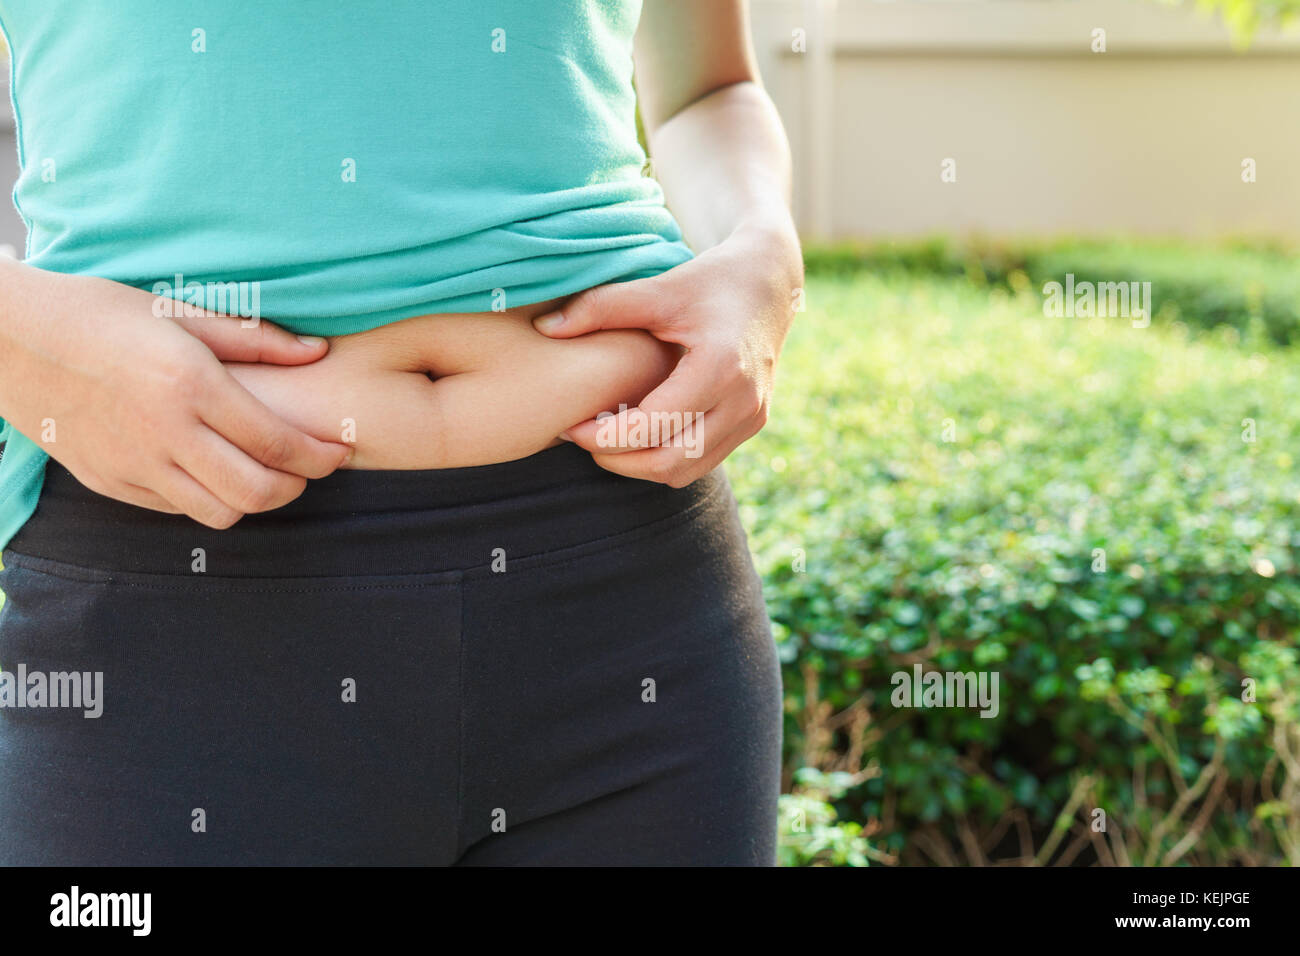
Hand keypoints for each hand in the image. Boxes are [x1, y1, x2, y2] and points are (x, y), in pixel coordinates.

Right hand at [0, 264, 350, 527]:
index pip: (278, 443)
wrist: (10, 339)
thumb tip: (318, 352)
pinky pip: (176, 509)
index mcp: (189, 385)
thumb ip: (255, 339)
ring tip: (264, 473)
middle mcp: (164, 432)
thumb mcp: (180, 313)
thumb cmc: (102, 314)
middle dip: (296, 488)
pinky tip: (213, 470)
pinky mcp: (109, 482)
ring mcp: (134, 464)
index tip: (340, 452)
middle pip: (256, 493)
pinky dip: (206, 499)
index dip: (320, 457)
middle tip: (308, 470)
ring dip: (253, 500)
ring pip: (218, 513)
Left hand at [532, 224, 802, 485]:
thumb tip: (544, 329)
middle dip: (617, 459)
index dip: (604, 436)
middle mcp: (743, 401)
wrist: (770, 281)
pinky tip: (636, 433)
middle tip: (580, 438)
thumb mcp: (658, 287)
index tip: (569, 426)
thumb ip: (600, 307)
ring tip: (604, 438)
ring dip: (639, 465)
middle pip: (668, 461)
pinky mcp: (752, 424)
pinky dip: (664, 458)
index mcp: (720, 367)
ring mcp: (753, 418)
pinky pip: (701, 462)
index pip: (653, 426)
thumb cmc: (710, 280)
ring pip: (684, 471)